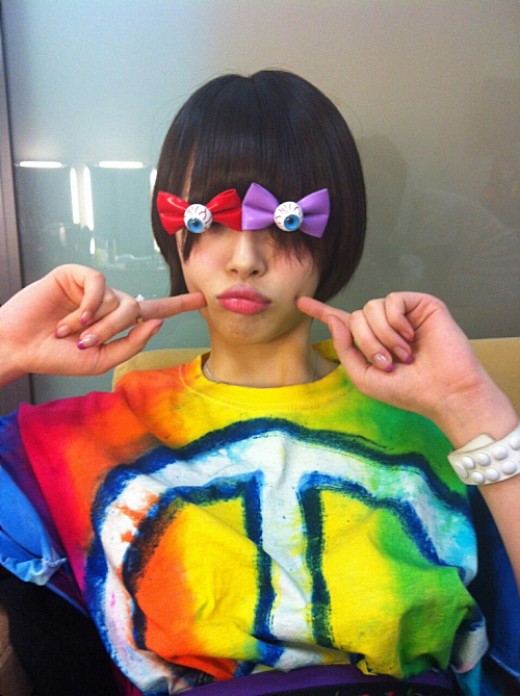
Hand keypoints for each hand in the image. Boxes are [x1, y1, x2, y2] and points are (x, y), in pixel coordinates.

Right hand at [0, 264, 205, 384]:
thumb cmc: (58, 356)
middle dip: (114, 329)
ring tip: (70, 333)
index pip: (153, 312)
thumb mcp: (103, 359)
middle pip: (135, 309)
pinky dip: (89, 304)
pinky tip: (73, 318)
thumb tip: (158, 321)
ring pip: (118, 299)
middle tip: (86, 344)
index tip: (202, 299)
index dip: (177, 305)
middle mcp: (110, 303)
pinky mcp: (76, 275)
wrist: (22, 347)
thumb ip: (132, 342)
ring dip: (97, 322)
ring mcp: (94, 288)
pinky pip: (100, 284)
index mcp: (117, 324)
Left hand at [298, 292, 516, 445]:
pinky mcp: (420, 304)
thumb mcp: (364, 376)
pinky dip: (396, 322)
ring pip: (370, 308)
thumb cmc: (408, 390)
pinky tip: (410, 336)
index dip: (321, 312)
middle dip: (366, 343)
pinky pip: (392, 300)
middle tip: (388, 363)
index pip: (342, 322)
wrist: (445, 391)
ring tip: (403, 354)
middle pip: (354, 316)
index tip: (299, 302)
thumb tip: (336, 318)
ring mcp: (402, 314)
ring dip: (382, 336)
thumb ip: (344, 348)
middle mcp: (384, 325)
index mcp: (370, 343)